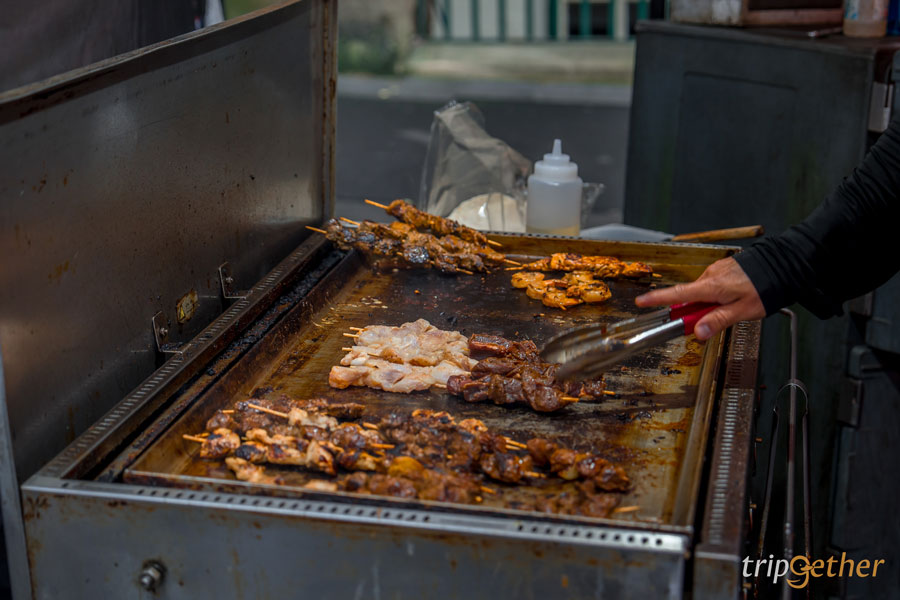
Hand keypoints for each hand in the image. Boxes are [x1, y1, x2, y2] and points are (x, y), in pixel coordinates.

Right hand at [635, 257, 764, 339]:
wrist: (783, 266)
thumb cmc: (765, 288)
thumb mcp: (742, 311)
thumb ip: (717, 321)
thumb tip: (698, 331)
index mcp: (711, 287)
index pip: (677, 294)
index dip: (657, 299)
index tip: (641, 302)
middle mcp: (710, 276)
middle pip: (690, 297)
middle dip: (694, 311)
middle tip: (707, 323)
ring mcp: (716, 270)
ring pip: (703, 292)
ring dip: (708, 303)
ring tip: (730, 308)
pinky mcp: (724, 268)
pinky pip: (712, 284)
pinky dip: (716, 294)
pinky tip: (733, 297)